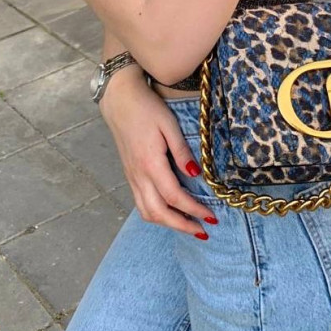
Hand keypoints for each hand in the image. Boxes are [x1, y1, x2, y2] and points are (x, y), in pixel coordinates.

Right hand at [99, 68, 216, 236]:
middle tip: (203, 231)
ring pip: (147, 212)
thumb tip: (196, 175)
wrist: (119, 99)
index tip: (211, 217)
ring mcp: (131, 176)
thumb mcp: (169, 124)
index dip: (194, 210)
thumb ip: (182, 152)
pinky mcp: (129, 174)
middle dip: (182, 226)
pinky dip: (157, 214)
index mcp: (150, 163)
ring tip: (189, 225)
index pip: (174, 197)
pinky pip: (141, 203)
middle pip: (158, 213)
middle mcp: (138, 175)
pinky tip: (171, 211)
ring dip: (168, 223)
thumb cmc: (147, 107)